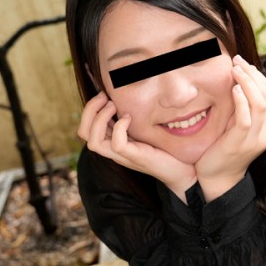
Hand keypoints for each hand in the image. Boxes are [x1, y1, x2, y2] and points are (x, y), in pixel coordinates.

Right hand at [78, 92, 196, 200]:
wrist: (181, 170)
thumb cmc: (163, 148)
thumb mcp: (142, 129)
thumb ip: (129, 120)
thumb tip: (122, 98)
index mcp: (112, 142)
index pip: (85, 128)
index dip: (89, 110)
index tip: (103, 95)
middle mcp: (113, 150)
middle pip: (83, 134)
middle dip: (89, 111)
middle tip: (104, 97)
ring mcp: (123, 156)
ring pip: (94, 142)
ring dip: (100, 119)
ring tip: (113, 106)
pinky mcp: (136, 157)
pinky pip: (117, 145)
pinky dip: (120, 128)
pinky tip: (129, 117)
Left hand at [195, 55, 265, 200]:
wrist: (217, 177)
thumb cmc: (225, 147)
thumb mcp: (239, 123)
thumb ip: (244, 105)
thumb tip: (240, 77)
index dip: (258, 75)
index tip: (242, 63)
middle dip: (252, 74)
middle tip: (236, 61)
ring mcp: (256, 139)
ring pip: (260, 103)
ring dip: (247, 82)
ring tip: (235, 70)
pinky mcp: (241, 143)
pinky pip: (246, 118)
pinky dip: (241, 101)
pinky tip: (234, 89)